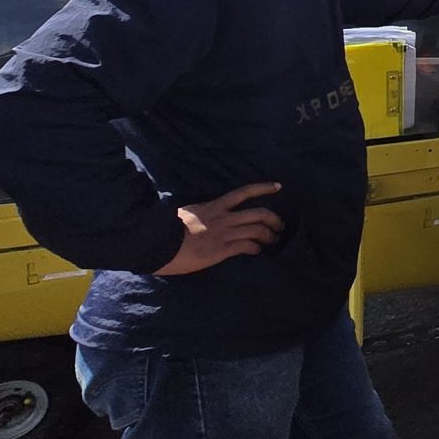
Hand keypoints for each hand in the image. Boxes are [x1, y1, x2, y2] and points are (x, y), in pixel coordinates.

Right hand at [154, 182, 283, 275]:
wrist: (158, 242)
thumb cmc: (167, 228)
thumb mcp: (187, 212)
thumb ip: (200, 211)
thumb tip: (202, 213)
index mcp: (214, 205)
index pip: (244, 192)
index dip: (264, 188)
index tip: (278, 186)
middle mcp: (223, 217)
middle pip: (259, 213)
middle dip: (275, 219)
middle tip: (280, 225)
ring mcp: (224, 234)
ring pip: (257, 230)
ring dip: (270, 236)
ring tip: (274, 240)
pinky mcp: (221, 250)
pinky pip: (247, 247)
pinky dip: (256, 249)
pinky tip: (257, 252)